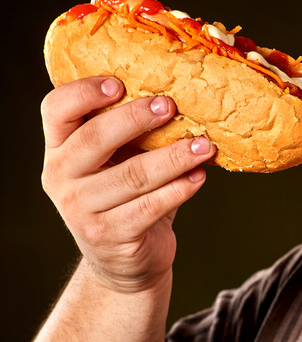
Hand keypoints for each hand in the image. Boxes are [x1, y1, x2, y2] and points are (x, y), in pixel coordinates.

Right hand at [40, 76, 215, 292]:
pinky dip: (179, 189)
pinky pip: (149, 207)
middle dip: (135, 119)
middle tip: (170, 106)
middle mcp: (60, 177)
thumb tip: (185, 93)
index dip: (84, 92)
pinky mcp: (109, 235)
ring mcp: (81, 210)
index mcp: (59, 148)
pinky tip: (199, 177)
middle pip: (94, 139)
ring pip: (131, 176)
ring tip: (204, 146)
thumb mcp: (119, 160)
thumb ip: (133, 132)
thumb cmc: (127, 195)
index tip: (119, 82)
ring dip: (173, 157)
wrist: (124, 259)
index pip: (56, 110)